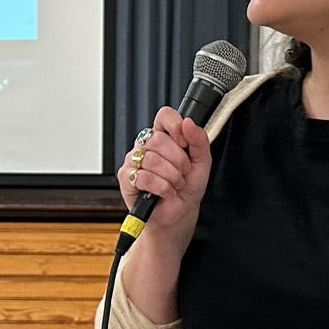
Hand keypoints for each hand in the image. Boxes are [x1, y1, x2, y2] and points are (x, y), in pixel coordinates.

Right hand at [118, 105, 212, 232]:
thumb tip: (188, 123)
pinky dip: (161, 187)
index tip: (185, 143)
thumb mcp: (202, 162)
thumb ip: (199, 140)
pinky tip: (165, 191)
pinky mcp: (126, 177)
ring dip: (171, 177)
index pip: (164, 116)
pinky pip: (144, 177)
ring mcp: (134, 160)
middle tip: (182, 172)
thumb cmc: (187, 188)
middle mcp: (146, 145)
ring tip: (174, 184)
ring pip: (152, 159)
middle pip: (158, 139)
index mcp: (164, 136)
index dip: (176, 127)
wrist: (179, 213)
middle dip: (178, 161)